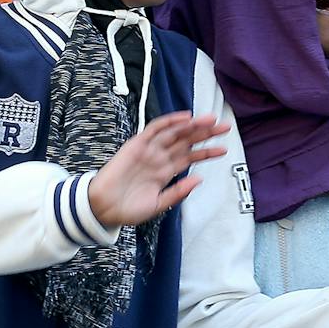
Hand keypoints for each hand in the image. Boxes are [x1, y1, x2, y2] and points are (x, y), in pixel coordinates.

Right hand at [87, 112, 229, 226]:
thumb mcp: (159, 204)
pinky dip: (170, 122)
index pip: (190, 157)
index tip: (224, 149)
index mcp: (166, 171)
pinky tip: (185, 118)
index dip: (207, 152)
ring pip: (175, 133)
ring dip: (192, 125)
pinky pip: (154, 129)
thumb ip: (178, 192)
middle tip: (225, 126)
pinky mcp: (136, 145)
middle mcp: (159, 158)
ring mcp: (149, 150)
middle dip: (206, 134)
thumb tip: (199, 179)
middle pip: (187, 141)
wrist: (103, 209)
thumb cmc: (129, 209)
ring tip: (210, 120)